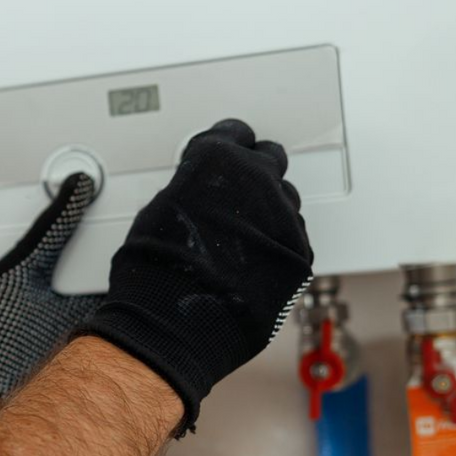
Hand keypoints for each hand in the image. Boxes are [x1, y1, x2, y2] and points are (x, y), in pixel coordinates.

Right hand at [71, 119, 313, 435]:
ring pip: (286, 200)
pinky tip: (255, 262)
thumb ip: (190, 190)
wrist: (176, 322)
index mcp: (218, 160)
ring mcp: (283, 218)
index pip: (236, 133)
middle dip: (254, 172)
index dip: (228, 145)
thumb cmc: (156, 271)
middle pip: (270, 158)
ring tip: (244, 236)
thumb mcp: (159, 209)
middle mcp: (258, 181)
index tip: (226, 155)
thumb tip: (198, 194)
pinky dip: (277, 245)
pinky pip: (294, 237)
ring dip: (269, 210)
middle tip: (238, 193)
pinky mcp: (300, 254)